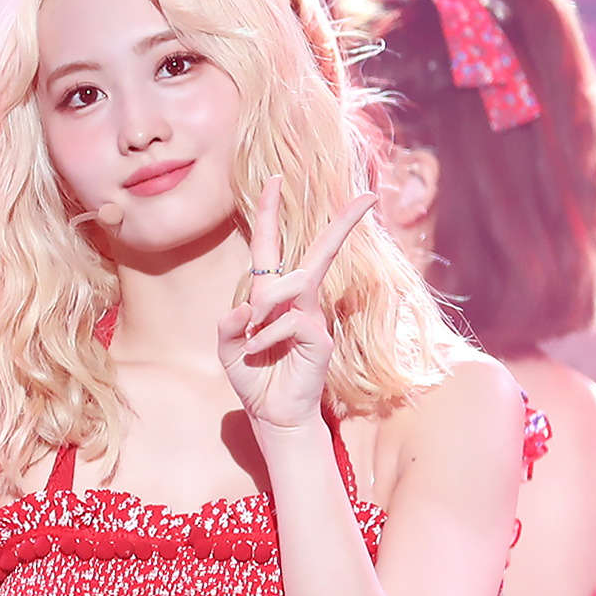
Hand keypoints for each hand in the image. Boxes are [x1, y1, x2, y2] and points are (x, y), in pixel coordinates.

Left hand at [217, 175, 375, 432]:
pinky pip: (292, 320)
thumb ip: (228, 324)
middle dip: (342, 223)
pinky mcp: (320, 339)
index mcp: (272, 297)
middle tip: (368, 197)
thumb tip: (248, 306)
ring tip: (251, 337)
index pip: (272, 248)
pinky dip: (267, 335)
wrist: (272, 416)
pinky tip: (259, 352)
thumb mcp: (227, 348)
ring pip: (296, 282)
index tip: (275, 179)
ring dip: (266, 304)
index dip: (268, 213)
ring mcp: (313, 319)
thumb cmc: (254, 380)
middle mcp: (297, 302)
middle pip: (319, 252)